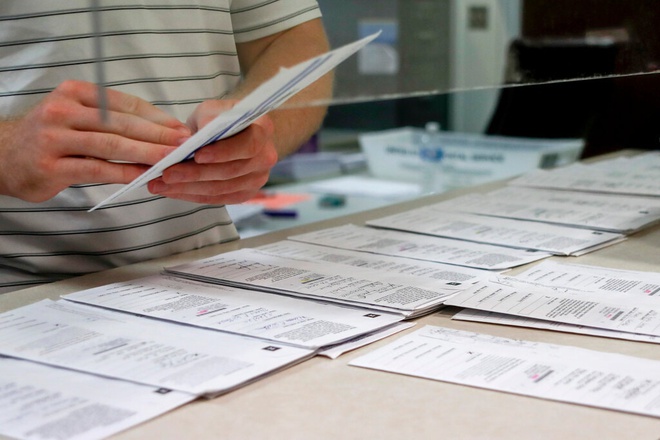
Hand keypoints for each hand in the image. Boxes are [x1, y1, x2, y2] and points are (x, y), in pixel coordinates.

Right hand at [0, 80, 190, 202]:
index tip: (180, 128)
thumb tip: (161, 130)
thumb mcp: (78, 116)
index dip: (156, 117)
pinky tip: (143, 176)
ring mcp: (55, 137)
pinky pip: (97, 169)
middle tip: (184, 144)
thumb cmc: (52, 136)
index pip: (124, 103)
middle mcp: (63, 110)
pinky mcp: (52, 165)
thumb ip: (112, 120)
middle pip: (121, 123)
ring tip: (170, 159)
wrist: (4, 156)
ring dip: (146, 153)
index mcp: (75, 92)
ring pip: (111, 145)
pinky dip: (124, 172)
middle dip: (157, 134)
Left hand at [147, 99, 277, 204]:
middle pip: (231, 171)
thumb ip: (209, 117)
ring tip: (160, 184)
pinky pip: (217, 199)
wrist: (229, 134)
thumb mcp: (212, 109)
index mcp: (263, 130)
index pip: (247, 145)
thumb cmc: (219, 118)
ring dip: (188, 188)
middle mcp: (266, 157)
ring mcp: (257, 179)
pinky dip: (192, 195)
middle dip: (196, 174)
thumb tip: (206, 130)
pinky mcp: (244, 194)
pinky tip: (172, 191)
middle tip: (167, 173)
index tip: (196, 155)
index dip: (223, 152)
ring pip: (221, 189)